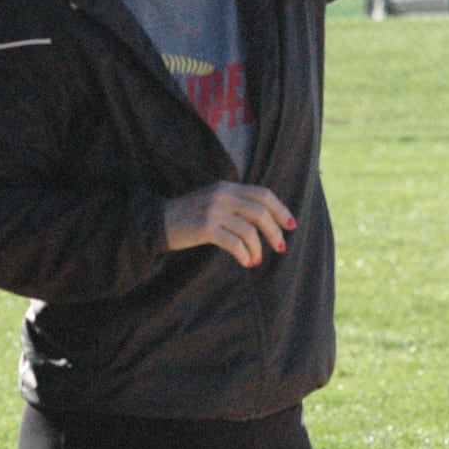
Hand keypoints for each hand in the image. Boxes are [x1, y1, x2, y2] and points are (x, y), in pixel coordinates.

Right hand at [162, 181, 295, 267]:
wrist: (157, 222)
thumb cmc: (189, 216)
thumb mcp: (214, 201)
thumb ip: (236, 204)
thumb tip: (266, 221)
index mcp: (227, 186)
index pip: (263, 194)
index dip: (280, 209)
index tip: (291, 225)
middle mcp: (222, 195)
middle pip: (260, 211)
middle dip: (275, 231)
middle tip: (280, 247)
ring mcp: (213, 210)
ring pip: (249, 229)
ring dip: (258, 248)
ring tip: (257, 259)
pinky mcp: (205, 228)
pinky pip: (234, 243)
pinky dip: (244, 254)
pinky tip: (246, 262)